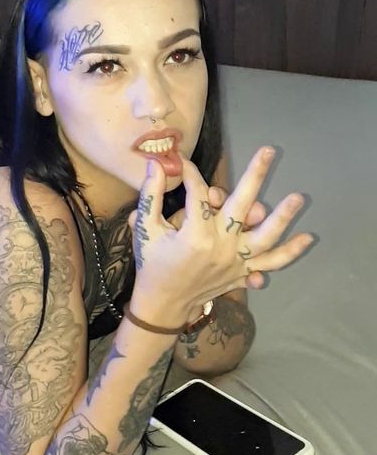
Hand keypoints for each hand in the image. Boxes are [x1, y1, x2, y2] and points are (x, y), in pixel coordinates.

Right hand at [127, 147, 313, 327]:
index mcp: (194, 235)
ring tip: (298, 197)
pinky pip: (271, 263)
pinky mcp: (243, 273)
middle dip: (255, 175)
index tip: (183, 162)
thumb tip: (157, 163)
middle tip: (269, 150)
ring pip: (265, 238)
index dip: (191, 174)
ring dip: (283, 217)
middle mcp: (221, 247)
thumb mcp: (145, 230)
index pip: (198, 193)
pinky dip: (290, 252)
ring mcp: (236, 262)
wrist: (163, 304)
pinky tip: (308, 238)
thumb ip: (151, 195)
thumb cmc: (152, 264)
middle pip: (241, 205)